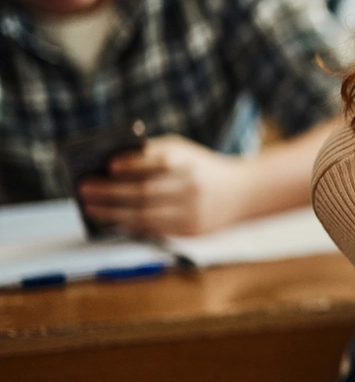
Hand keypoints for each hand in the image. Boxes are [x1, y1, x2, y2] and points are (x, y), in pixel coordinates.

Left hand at [77, 135, 249, 236]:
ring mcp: (192, 210)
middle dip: (110, 192)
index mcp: (190, 162)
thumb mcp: (185, 152)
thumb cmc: (202, 168)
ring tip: (91, 209)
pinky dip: (130, 225)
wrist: (243, 192)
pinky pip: (154, 229)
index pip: (159, 162)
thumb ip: (153, 154)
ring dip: (112, 213)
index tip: (109, 166)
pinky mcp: (191, 229)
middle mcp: (192, 186)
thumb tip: (111, 167)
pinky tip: (114, 221)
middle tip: (85, 190)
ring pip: (144, 215)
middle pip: (144, 191)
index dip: (133, 164)